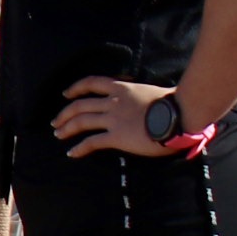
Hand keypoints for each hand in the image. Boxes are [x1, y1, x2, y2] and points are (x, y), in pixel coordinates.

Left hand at [53, 77, 172, 157]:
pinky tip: (72, 153)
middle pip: (79, 105)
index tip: (66, 94)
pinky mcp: (117, 136)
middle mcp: (113, 102)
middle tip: (56, 122)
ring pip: (81, 122)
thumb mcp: (150, 91)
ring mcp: (113, 119)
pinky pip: (92, 142)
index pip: (92, 82)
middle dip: (64, 114)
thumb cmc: (173, 103)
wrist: (180, 114)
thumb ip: (138, 95)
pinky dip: (79, 148)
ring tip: (59, 135)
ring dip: (66, 129)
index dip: (75, 88)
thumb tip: (141, 100)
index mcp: (121, 88)